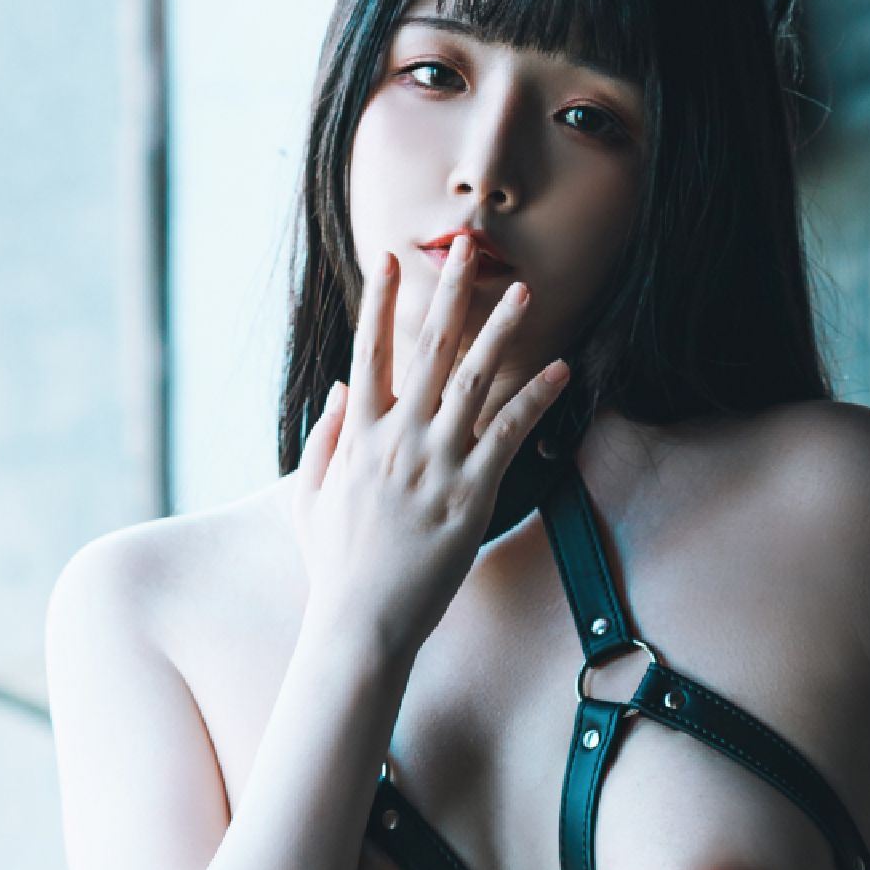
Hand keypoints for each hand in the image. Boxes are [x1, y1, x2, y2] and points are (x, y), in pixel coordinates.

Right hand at [290, 236, 568, 677]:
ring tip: (524, 292)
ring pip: (473, 381)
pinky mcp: (471, 494)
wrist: (361, 619)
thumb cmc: (335, 563)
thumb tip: (342, 388)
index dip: (382, 303)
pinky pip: (509, 434)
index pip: (368, 350)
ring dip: (501, 332)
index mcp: (358, 434)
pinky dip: (535, 399)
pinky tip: (559, 370)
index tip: (392, 259)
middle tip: (470, 250)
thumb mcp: (310, 494)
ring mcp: (435, 464)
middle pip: (427, 350)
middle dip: (451, 296)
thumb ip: (325, 436)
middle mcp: (397, 439)